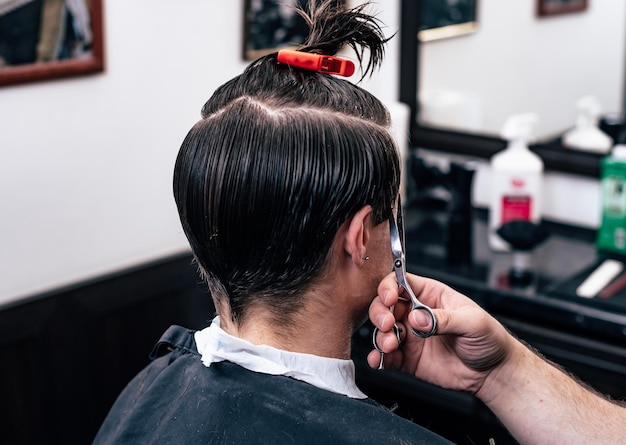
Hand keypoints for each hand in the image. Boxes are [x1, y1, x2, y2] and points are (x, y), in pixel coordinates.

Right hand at [368, 273, 513, 394]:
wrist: (493, 373)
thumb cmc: (489, 339)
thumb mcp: (472, 322)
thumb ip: (444, 318)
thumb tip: (418, 317)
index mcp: (430, 295)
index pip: (400, 282)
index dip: (389, 287)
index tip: (389, 299)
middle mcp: (416, 313)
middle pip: (385, 305)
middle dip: (380, 313)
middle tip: (388, 324)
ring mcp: (411, 336)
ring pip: (383, 330)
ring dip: (380, 336)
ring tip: (390, 345)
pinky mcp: (408, 358)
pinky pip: (387, 355)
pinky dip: (378, 357)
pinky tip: (378, 359)